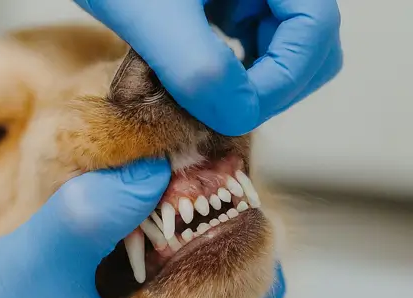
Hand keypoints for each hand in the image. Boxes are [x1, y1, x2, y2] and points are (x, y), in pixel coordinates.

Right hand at [0, 159, 284, 297]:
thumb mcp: (34, 266)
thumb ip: (94, 214)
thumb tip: (153, 170)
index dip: (263, 292)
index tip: (263, 235)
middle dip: (222, 262)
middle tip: (220, 207)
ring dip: (181, 259)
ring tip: (180, 208)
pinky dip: (145, 267)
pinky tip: (131, 230)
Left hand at [74, 0, 341, 134]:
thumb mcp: (152, 15)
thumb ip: (198, 68)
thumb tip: (240, 118)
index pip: (313, 27)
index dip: (280, 81)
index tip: (231, 112)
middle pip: (313, 44)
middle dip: (277, 87)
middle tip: (228, 109)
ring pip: (291, 52)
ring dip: (261, 85)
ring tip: (214, 98)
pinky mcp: (237, 4)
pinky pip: (261, 47)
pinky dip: (243, 75)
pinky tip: (208, 82)